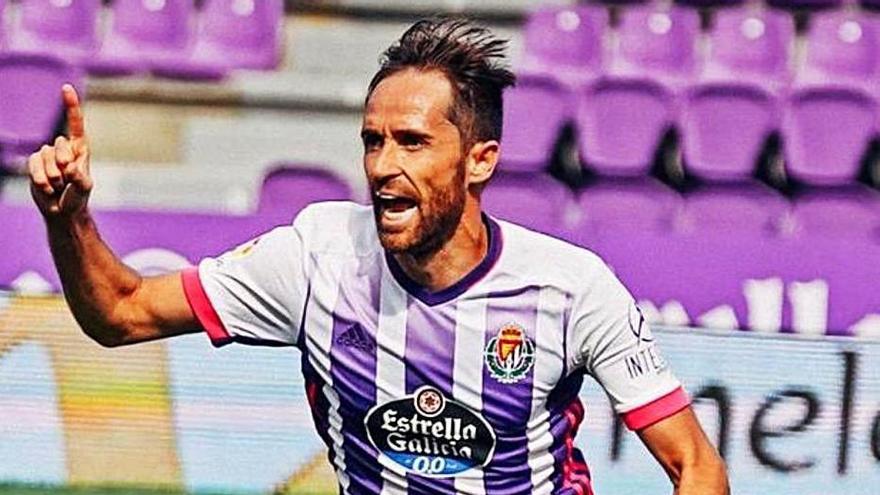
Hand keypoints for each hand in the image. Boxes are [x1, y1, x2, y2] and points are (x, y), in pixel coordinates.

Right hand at [29, 84, 92, 218]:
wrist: (62, 211)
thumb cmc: (77, 197)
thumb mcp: (84, 187)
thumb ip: (80, 177)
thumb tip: (70, 166)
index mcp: (79, 149)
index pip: (75, 123)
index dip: (71, 105)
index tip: (66, 87)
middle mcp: (62, 148)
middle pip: (59, 144)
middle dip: (63, 164)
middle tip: (67, 180)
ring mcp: (47, 156)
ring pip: (44, 155)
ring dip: (52, 175)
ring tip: (58, 186)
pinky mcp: (34, 164)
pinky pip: (33, 164)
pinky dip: (40, 178)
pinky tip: (47, 188)